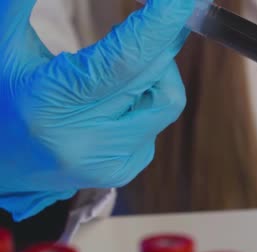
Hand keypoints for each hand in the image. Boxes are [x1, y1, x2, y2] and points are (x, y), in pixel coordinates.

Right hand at [0, 0, 195, 219]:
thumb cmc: (1, 98)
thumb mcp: (4, 47)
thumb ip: (21, 4)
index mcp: (50, 103)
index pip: (122, 60)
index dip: (158, 26)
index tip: (181, 1)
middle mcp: (84, 139)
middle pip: (153, 79)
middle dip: (162, 39)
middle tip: (162, 12)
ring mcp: (108, 162)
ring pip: (165, 102)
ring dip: (154, 73)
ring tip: (121, 64)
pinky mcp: (123, 172)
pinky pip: (157, 124)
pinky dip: (145, 103)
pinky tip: (114, 102)